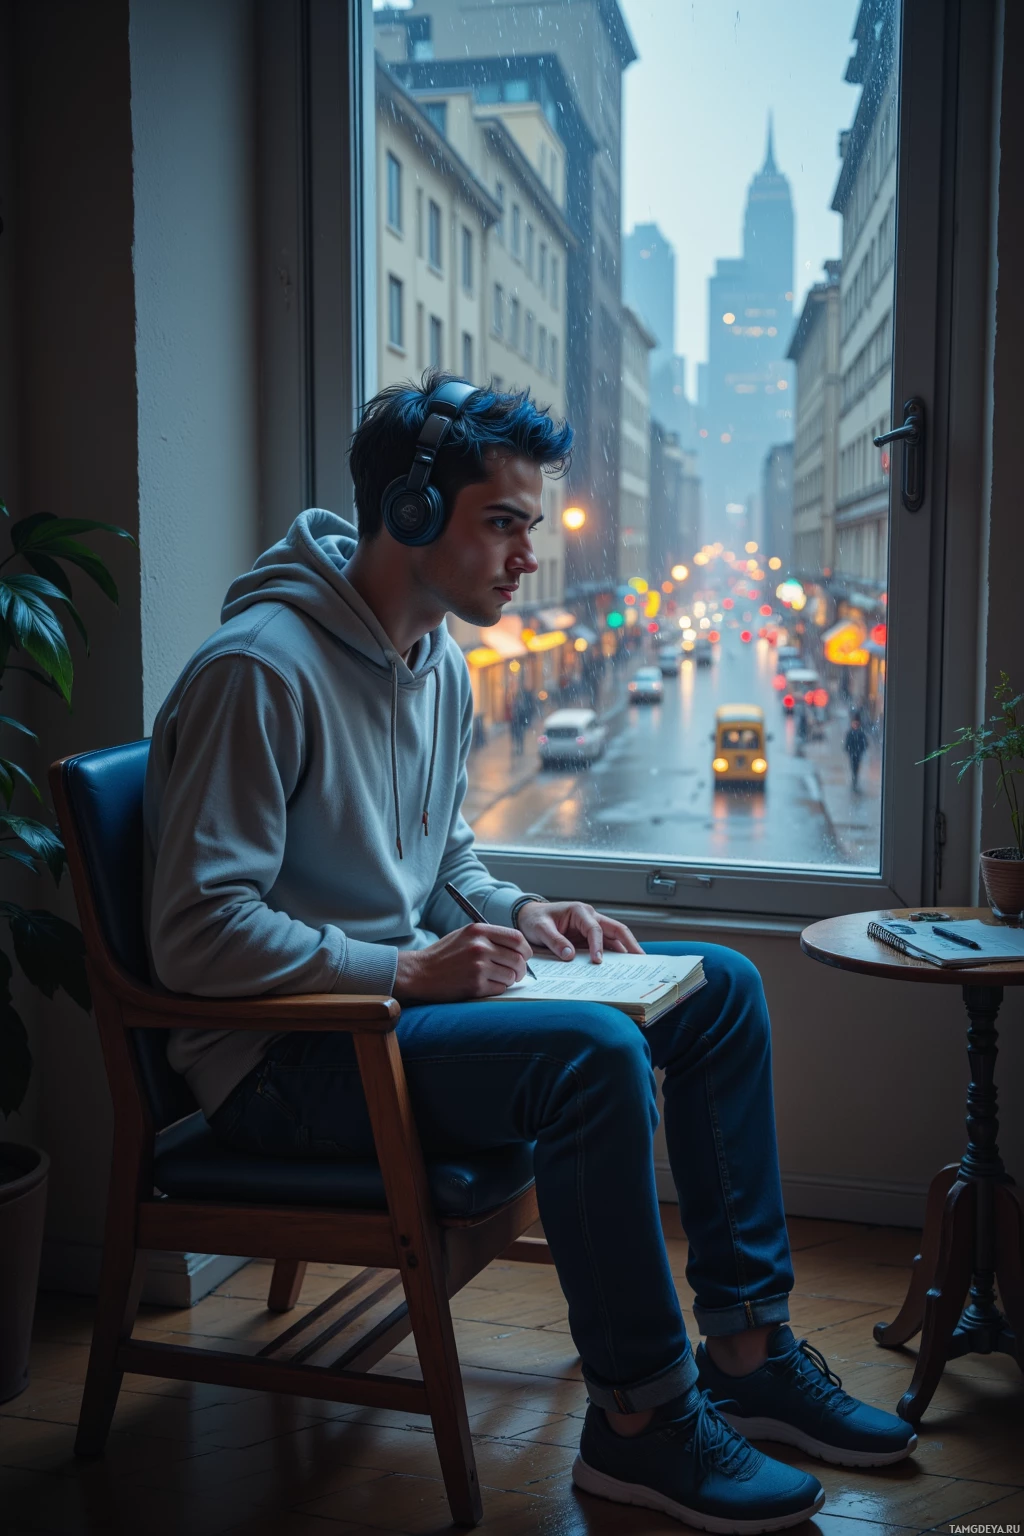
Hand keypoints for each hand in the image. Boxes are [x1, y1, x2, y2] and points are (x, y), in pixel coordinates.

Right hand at [394, 923, 533, 1001]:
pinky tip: (484, 985)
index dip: (525, 949)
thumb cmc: (443, 954)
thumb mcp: (465, 935)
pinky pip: (500, 988)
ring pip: (511, 975)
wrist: (419, 973)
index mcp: (479, 930)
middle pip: (518, 958)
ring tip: (496, 979)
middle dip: (521, 969)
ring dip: (508, 980)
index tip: (524, 956)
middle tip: (516, 973)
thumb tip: (518, 948)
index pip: (516, 938)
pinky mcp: (475, 985)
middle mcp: (480, 946)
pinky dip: (497, 989)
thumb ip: (489, 937)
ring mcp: (478, 966)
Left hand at [514, 900, 643, 963]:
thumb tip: (569, 956)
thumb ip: (555, 941)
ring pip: (615, 938)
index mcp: (580, 912)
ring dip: (625, 951)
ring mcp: (592, 927)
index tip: (598, 961)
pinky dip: (614, 956)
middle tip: (641, 959)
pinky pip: (607, 946)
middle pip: (616, 929)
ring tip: (636, 967)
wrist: (530, 917)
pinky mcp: (590, 938)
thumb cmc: (535, 920)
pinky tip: (619, 968)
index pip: (595, 929)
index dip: (598, 945)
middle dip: (630, 943)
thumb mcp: (540, 929)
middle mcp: (591, 917)